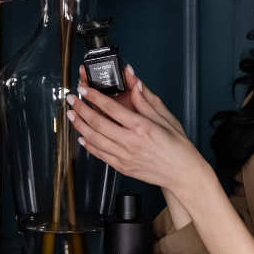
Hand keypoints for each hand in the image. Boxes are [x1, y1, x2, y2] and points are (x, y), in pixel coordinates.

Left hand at [67, 69, 205, 197]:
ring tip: (72, 115)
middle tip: (71, 99)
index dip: (94, 97)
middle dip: (81, 109)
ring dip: (80, 126)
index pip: (112, 108)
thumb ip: (145, 99)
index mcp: (142, 127)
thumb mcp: (165, 117)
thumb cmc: (177, 146)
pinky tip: (82, 137)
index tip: (85, 89)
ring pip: (95, 139)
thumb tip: (134, 81)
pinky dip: (88, 145)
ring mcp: (125, 156)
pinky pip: (100, 155)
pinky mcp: (122, 167)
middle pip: (98, 123)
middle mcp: (131, 142)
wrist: (182, 173)